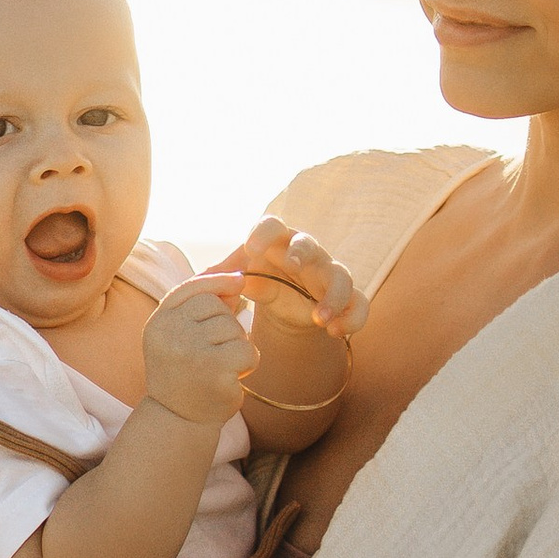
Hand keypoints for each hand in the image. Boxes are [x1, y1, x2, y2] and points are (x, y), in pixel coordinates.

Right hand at [141, 275, 258, 428]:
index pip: (191, 288)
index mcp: (159, 322)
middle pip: (216, 306)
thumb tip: (236, 277)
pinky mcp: (214, 369)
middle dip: (226, 325)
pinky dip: (248, 363)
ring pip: (234, 328)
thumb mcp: (181, 337)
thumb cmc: (185, 374)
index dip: (218, 281)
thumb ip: (202, 308)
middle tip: (215, 352)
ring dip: (237, 345)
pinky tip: (233, 377)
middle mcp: (170, 333)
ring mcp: (191, 351)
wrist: (178, 419)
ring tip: (221, 366)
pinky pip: (247, 350)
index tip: (238, 281)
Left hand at [213, 219, 369, 345]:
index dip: (263, 232)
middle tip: (293, 265)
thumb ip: (221, 278)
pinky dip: (353, 317)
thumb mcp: (242, 278)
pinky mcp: (346, 297)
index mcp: (278, 241)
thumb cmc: (261, 279)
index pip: (271, 225)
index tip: (250, 246)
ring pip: (340, 276)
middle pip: (309, 244)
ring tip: (320, 318)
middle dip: (303, 253)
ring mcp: (328, 274)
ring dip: (333, 296)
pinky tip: (336, 332)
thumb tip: (199, 282)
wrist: (286, 302)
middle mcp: (306, 252)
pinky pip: (359, 304)